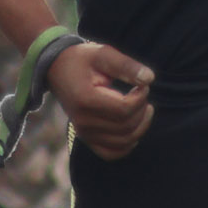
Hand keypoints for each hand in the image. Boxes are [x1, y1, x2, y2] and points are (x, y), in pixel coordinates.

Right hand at [49, 40, 154, 160]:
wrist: (57, 70)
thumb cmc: (83, 60)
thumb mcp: (103, 54)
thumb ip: (126, 66)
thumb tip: (149, 78)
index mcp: (86, 100)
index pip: (124, 110)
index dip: (141, 98)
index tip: (143, 85)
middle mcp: (83, 121)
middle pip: (126, 127)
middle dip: (142, 110)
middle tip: (142, 93)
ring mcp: (83, 132)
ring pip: (123, 142)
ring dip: (140, 127)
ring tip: (143, 108)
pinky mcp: (86, 138)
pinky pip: (111, 153)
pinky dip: (127, 146)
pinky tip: (133, 129)